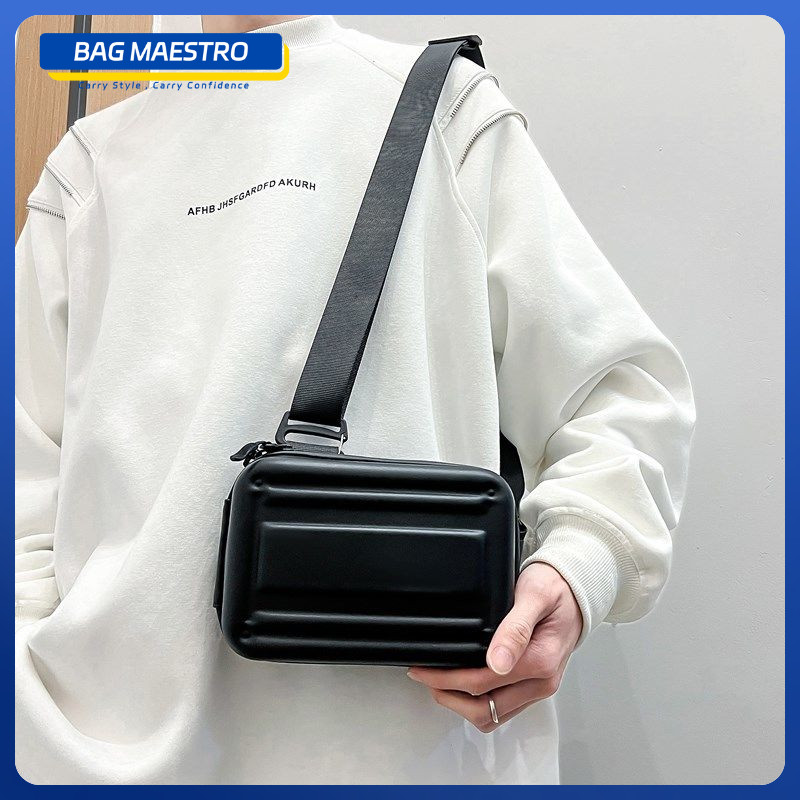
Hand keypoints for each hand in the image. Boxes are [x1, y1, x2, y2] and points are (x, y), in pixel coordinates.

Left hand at [407, 562, 581, 731]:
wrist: (577, 590)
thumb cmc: (556, 589)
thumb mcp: (534, 596)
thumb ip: (515, 628)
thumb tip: (497, 661)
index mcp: (541, 661)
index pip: (483, 683)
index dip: (447, 680)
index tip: (424, 669)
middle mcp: (542, 682)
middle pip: (484, 710)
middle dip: (448, 696)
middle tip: (425, 677)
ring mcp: (539, 688)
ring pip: (493, 716)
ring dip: (462, 705)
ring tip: (439, 684)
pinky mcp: (535, 687)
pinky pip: (503, 709)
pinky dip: (479, 703)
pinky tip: (463, 686)